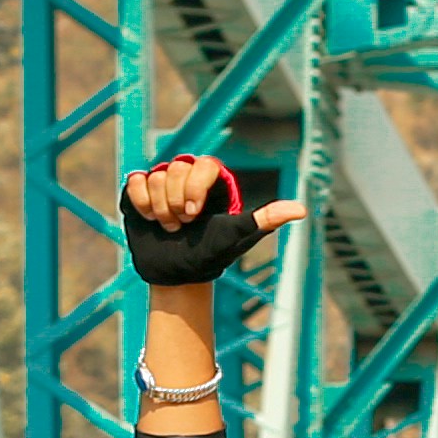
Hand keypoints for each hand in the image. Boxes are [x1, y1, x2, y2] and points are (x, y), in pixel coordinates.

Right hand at [120, 155, 286, 290]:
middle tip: (185, 226)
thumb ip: (266, 219)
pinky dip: (142, 204)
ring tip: (170, 226)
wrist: (178, 272)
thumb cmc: (212, 253)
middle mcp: (188, 175)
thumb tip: (301, 210)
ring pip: (155, 177)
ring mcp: (163, 180)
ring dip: (161, 210)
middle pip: (176, 170)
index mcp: (212, 180)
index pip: (204, 164)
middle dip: (177, 205)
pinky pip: (135, 181)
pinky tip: (150, 219)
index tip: (195, 216)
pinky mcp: (141, 189)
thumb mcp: (239, 236)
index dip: (195, 189)